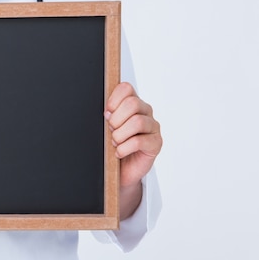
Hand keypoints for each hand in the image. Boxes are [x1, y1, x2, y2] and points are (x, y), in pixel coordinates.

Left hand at [105, 82, 161, 218]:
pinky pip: (139, 141)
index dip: (113, 100)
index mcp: (132, 103)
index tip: (106, 113)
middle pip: (133, 104)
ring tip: (115, 143)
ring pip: (137, 122)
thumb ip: (106, 116)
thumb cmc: (112, 146)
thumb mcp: (105, 128)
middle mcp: (145, 112)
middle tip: (110, 130)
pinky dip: (125, 148)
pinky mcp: (156, 143)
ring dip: (120, 134)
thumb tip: (103, 112)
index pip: (126, 88)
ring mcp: (153, 127)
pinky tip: (119, 152)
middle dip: (116, 119)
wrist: (120, 171)